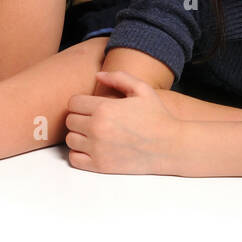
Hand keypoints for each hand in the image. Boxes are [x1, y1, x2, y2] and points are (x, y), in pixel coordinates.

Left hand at [65, 70, 179, 174]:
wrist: (171, 146)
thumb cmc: (157, 116)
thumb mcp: (142, 89)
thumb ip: (118, 78)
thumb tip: (98, 75)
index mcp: (104, 108)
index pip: (73, 103)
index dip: (81, 103)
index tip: (91, 107)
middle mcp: (97, 128)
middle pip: (70, 121)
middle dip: (80, 118)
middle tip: (94, 120)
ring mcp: (97, 149)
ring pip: (70, 140)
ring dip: (79, 136)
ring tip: (93, 134)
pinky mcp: (100, 166)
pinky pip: (74, 159)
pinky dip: (79, 154)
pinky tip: (93, 149)